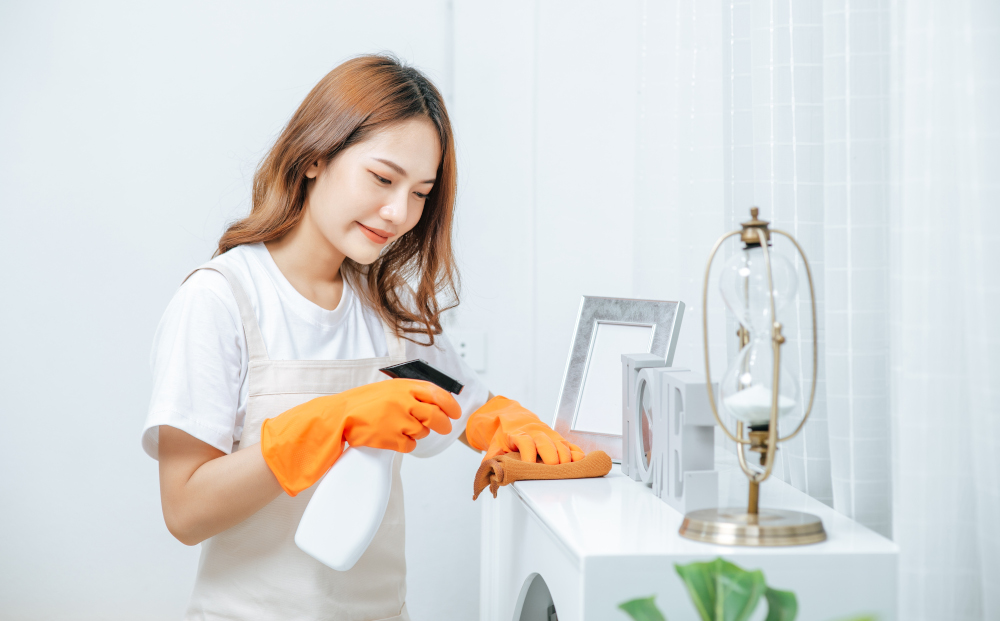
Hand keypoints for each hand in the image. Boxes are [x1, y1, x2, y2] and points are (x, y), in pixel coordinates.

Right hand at [261, 379, 460, 494]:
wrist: (338, 416)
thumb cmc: (363, 403)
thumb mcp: (388, 389)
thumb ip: (410, 393)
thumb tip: (435, 401)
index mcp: (403, 386)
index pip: (437, 393)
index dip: (450, 404)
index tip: (456, 411)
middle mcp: (403, 402)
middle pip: (436, 416)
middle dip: (443, 424)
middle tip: (444, 428)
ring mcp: (398, 420)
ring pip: (422, 432)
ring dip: (416, 433)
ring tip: (399, 427)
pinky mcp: (391, 439)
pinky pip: (409, 446)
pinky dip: (405, 445)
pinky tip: (392, 438)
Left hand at [466, 396, 584, 464]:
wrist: (513, 417)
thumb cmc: (504, 436)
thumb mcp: (494, 446)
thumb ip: (492, 461)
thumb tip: (493, 476)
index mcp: (517, 434)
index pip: (525, 442)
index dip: (528, 454)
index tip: (530, 466)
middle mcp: (535, 433)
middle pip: (545, 442)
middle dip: (550, 457)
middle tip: (552, 470)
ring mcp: (548, 434)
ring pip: (559, 443)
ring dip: (564, 457)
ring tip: (566, 470)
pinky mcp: (557, 437)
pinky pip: (569, 444)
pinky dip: (575, 452)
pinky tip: (579, 461)